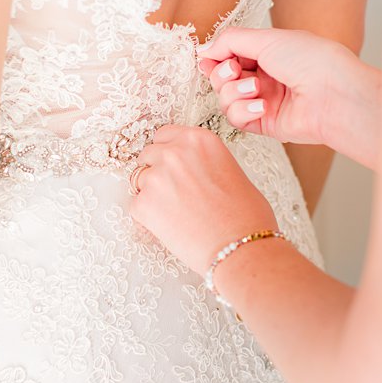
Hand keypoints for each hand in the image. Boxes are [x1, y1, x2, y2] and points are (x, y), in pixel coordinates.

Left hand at [129, 126, 277, 274]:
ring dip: (152, 193)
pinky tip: (172, 225)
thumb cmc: (245, 216)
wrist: (240, 248)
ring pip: (139, 180)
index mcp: (200, 140)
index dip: (168, 152)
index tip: (173, 164)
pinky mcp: (144, 204)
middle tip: (175, 192)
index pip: (166, 134)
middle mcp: (176, 152)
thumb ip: (206, 162)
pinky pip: (136, 206)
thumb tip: (192, 170)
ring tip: (177, 212)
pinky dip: (148, 217)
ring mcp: (157, 177)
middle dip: (158, 171)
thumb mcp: (232, 171)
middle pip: (149, 154)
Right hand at [198, 28, 381, 167]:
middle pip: (222, 77)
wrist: (335, 94)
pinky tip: (261, 106)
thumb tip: (204, 49)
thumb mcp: (268, 39)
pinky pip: (237, 119)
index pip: (229, 55)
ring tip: (256, 88)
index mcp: (269, 53)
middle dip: (221, 73)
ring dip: (233, 92)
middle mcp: (266, 77)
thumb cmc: (312, 61)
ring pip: (225, 99)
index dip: (215, 57)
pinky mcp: (266, 123)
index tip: (209, 57)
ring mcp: (265, 100)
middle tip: (235, 70)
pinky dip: (243, 111)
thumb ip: (231, 41)